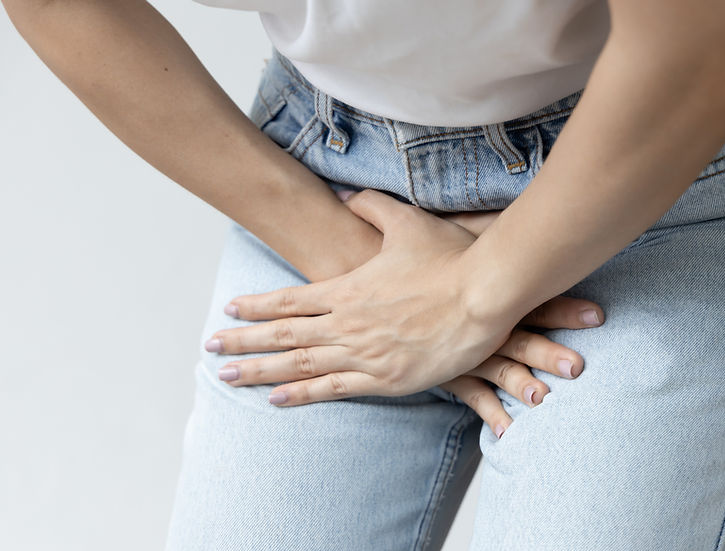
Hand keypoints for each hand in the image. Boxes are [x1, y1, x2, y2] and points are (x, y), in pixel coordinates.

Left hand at [206, 189, 603, 434]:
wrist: (485, 293)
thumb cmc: (451, 258)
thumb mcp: (407, 221)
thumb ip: (371, 207)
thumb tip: (344, 195)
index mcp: (348, 289)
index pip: (290, 300)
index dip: (257, 306)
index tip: (231, 308)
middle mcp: (347, 323)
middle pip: (282, 335)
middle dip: (242, 341)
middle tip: (210, 347)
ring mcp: (364, 354)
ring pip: (299, 365)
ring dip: (259, 371)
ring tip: (227, 376)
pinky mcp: (387, 379)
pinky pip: (334, 389)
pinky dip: (302, 394)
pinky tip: (276, 399)